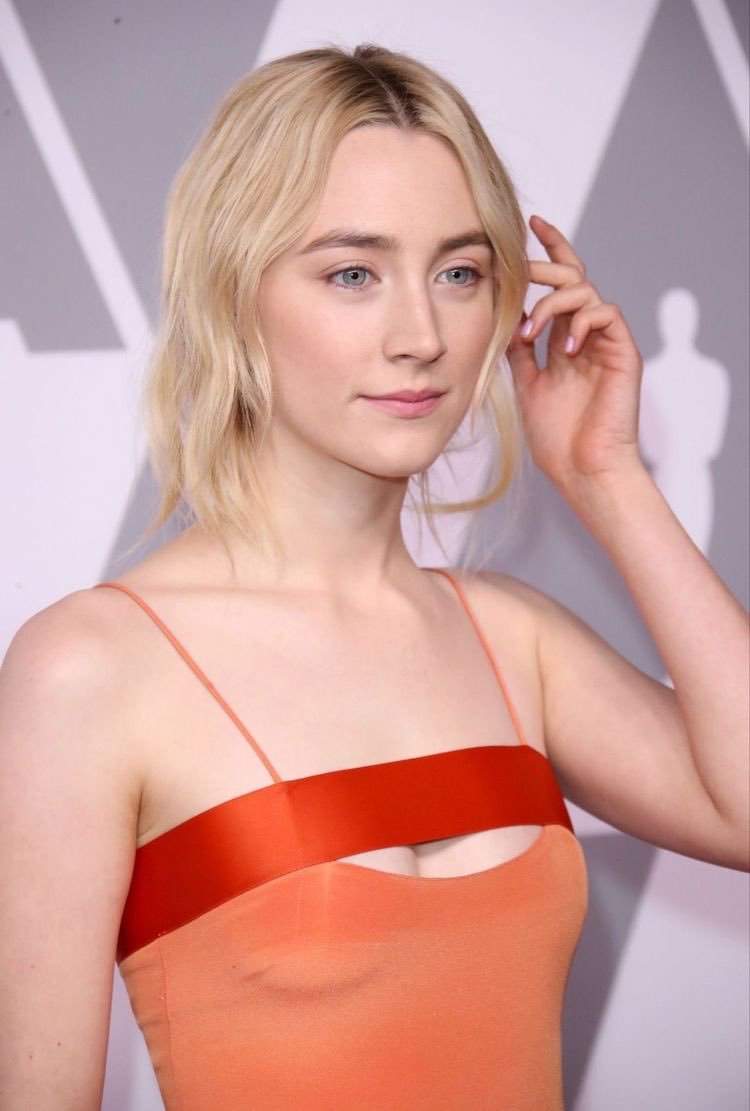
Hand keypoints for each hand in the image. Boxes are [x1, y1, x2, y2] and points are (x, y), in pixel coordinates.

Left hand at [507, 214, 645, 493]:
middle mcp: (587, 336)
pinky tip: (563, 349)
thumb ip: (519, 348)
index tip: (529, 224)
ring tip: (532, 332)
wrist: (582, 470)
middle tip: (518, 270)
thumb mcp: (526, 383)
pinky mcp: (624, 353)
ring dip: (552, 303)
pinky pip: (607, 313)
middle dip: (544, 265)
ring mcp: (606, 343)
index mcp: (565, 339)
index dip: (549, 250)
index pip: (560, 284)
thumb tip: (504, 313)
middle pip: (573, 276)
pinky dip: (581, 322)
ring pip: (586, 290)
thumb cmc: (557, 438)